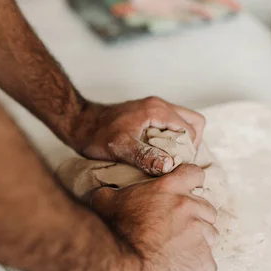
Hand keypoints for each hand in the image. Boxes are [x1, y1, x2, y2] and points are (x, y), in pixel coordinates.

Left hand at [69, 97, 205, 175]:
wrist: (78, 123)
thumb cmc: (96, 135)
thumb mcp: (120, 148)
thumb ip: (144, 156)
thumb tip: (169, 166)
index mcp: (157, 110)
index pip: (192, 128)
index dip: (189, 149)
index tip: (176, 164)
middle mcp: (158, 105)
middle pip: (193, 122)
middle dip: (190, 144)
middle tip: (175, 161)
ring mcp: (152, 108)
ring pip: (182, 122)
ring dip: (179, 141)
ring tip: (166, 159)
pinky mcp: (146, 114)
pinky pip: (170, 124)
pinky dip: (170, 138)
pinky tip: (156, 153)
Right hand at [87, 164, 217, 270]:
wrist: (121, 262)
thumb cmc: (112, 228)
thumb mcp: (105, 200)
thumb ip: (112, 191)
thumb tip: (106, 190)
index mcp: (170, 188)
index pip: (194, 174)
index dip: (190, 182)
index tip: (183, 193)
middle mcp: (189, 207)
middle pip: (207, 208)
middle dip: (196, 217)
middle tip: (176, 228)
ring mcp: (200, 234)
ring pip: (211, 235)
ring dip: (198, 241)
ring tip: (178, 250)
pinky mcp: (203, 260)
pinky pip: (208, 264)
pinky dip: (197, 267)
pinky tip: (181, 269)